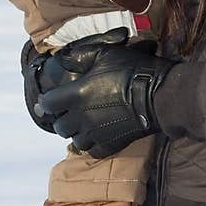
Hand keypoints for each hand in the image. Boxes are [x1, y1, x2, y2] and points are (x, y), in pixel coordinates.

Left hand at [38, 30, 175, 158]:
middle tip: (70, 113)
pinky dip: (93, 145)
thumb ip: (79, 57)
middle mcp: (81, 117)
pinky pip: (93, 151)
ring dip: (77, 133)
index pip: (48, 104)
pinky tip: (98, 136)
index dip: (47, 102)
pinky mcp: (110, 144)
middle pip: (60, 127)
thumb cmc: (131, 70)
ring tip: (85, 126)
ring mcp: (96, 133)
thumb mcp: (105, 54)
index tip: (50, 100)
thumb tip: (61, 59)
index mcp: (76, 94)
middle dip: (63, 119)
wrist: (158, 95)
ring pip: (76, 141)